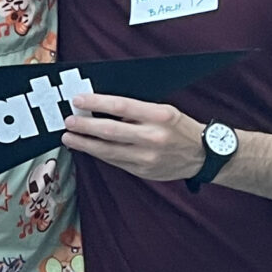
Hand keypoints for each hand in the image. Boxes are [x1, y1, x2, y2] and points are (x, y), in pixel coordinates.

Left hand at [62, 93, 205, 181]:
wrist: (203, 155)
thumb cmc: (179, 128)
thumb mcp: (164, 111)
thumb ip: (136, 111)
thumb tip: (101, 108)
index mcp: (160, 115)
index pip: (121, 105)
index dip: (96, 102)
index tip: (78, 100)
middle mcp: (154, 137)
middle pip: (110, 130)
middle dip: (84, 125)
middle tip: (68, 121)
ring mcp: (147, 157)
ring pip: (108, 150)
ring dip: (84, 143)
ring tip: (69, 137)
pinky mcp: (143, 171)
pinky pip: (115, 161)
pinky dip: (98, 154)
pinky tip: (87, 148)